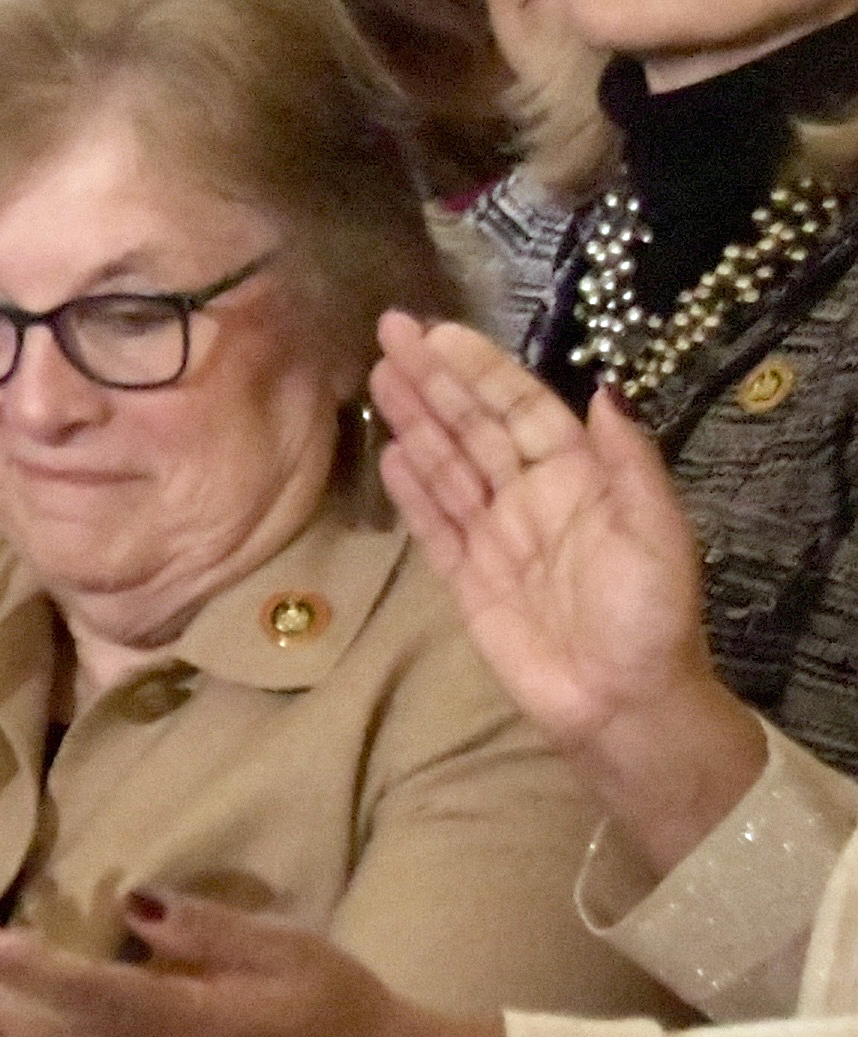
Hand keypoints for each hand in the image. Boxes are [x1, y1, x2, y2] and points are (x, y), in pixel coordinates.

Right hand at [371, 312, 765, 870]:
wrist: (621, 706)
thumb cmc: (649, 619)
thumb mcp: (658, 534)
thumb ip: (630, 463)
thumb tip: (603, 390)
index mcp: (581, 480)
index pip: (521, 410)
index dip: (481, 370)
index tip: (437, 333)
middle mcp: (533, 498)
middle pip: (475, 427)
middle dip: (435, 379)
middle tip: (390, 331)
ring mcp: (496, 537)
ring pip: (448, 465)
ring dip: (415, 420)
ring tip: (378, 375)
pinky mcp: (466, 579)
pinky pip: (434, 523)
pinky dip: (411, 487)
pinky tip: (389, 451)